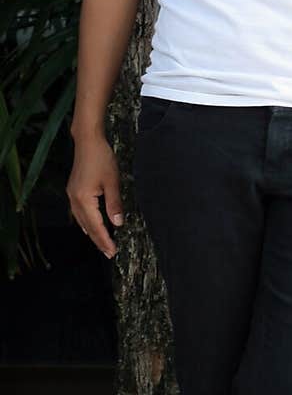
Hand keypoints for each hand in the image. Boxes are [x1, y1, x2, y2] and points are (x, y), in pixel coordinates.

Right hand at [66, 136, 123, 258]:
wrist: (87, 142)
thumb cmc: (101, 158)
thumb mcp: (112, 181)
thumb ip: (114, 203)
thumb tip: (118, 223)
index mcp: (84, 200)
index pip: (96, 226)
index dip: (104, 240)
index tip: (112, 252)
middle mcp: (74, 200)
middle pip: (87, 227)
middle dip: (98, 240)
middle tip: (109, 253)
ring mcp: (72, 195)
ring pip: (82, 221)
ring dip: (92, 233)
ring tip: (102, 243)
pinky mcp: (73, 190)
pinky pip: (79, 213)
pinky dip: (86, 222)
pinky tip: (90, 226)